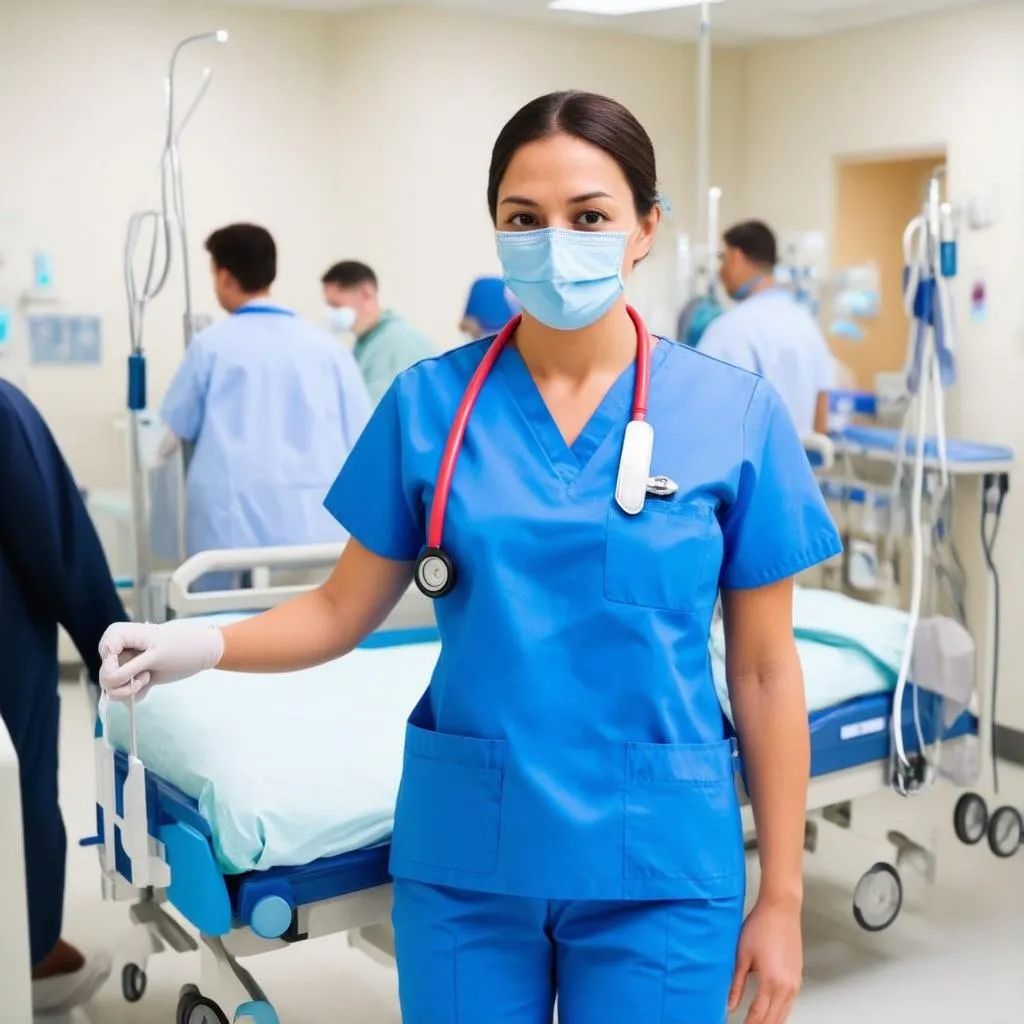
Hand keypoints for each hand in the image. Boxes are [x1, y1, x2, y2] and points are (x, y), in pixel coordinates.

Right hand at [98, 620, 224, 700]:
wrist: (201, 651)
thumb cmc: (182, 647)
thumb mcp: (156, 657)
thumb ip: (129, 668)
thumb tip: (108, 681)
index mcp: (120, 634)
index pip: (104, 655)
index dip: (113, 668)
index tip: (134, 670)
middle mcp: (118, 650)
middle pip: (104, 674)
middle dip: (122, 682)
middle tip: (145, 676)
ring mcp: (124, 664)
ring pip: (111, 688)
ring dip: (128, 690)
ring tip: (147, 679)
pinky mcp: (133, 678)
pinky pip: (123, 693)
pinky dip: (135, 694)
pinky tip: (148, 686)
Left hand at [728, 897, 802, 1023]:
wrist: (781, 909)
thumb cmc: (761, 927)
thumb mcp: (742, 956)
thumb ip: (736, 984)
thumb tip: (729, 1005)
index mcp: (772, 982)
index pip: (759, 1015)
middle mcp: (787, 987)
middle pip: (774, 1019)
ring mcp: (795, 983)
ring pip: (784, 1014)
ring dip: (771, 1021)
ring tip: (756, 1023)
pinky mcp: (798, 977)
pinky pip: (790, 1003)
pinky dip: (780, 1012)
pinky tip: (771, 1012)